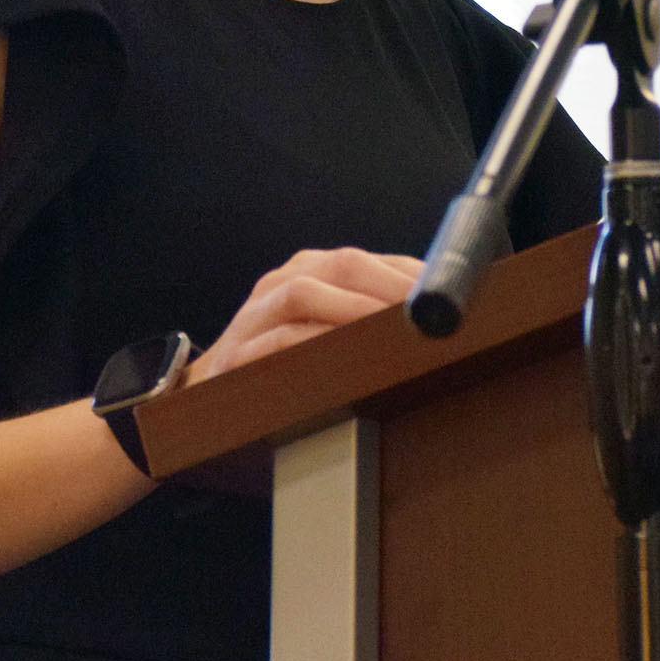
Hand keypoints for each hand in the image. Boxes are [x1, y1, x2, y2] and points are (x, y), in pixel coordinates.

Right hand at [183, 248, 423, 386]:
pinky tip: (343, 360)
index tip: (454, 297)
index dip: (411, 275)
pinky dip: (310, 345)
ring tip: (393, 332)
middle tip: (432, 314)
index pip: (368, 260)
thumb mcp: (328, 337)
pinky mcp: (235, 352)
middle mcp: (282, 281)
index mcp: (310, 271)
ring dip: (354, 311)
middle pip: (341, 265)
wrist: (206, 400)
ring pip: (305, 293)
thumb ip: (368, 324)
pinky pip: (274, 341)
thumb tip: (440, 326)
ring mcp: (255, 313)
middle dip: (390, 287)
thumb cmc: (285, 372)